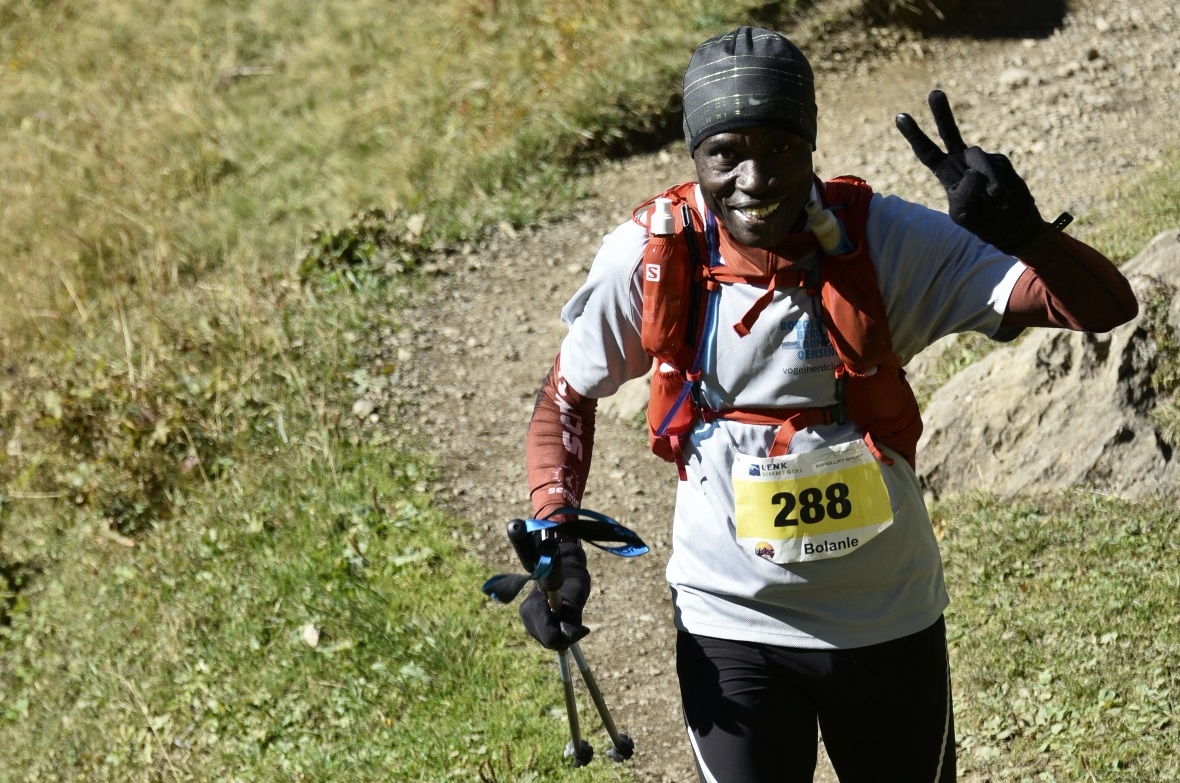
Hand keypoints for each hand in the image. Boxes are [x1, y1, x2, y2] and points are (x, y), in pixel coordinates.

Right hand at [518, 541, 590, 649]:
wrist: (564, 568)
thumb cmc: (572, 577)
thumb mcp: (577, 594)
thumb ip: (572, 616)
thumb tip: (570, 636)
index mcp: (534, 607)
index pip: (550, 637)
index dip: (567, 637)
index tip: (584, 628)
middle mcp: (527, 615)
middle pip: (548, 641)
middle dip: (567, 637)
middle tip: (582, 626)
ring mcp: (528, 619)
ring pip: (548, 641)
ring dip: (564, 635)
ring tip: (575, 621)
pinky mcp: (532, 621)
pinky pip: (547, 636)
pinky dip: (559, 633)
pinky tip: (567, 622)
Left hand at [895, 90, 1062, 256]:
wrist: (1010, 224)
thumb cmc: (981, 221)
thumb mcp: (964, 214)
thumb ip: (964, 195)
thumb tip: (973, 171)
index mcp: (945, 173)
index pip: (927, 152)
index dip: (914, 135)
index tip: (900, 116)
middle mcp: (961, 162)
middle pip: (949, 133)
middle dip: (942, 113)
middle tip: (934, 93)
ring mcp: (981, 160)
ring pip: (977, 156)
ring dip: (986, 179)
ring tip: (994, 197)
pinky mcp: (1000, 161)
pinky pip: (997, 168)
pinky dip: (999, 185)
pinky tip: (1002, 198)